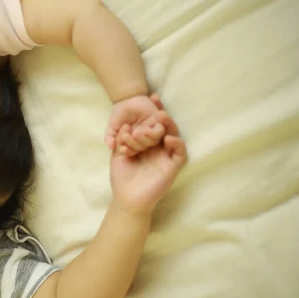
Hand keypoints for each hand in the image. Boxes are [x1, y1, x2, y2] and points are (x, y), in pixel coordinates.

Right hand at [105, 94, 164, 155]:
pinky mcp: (159, 122)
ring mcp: (151, 131)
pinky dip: (152, 133)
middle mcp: (144, 138)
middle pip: (143, 148)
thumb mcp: (112, 127)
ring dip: (144, 140)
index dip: (128, 152)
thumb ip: (110, 137)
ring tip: (135, 133)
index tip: (122, 149)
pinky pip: (160, 132)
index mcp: (134, 142)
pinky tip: (144, 130)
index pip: (133, 151)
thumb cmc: (119, 115)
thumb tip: (110, 147)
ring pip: (152, 142)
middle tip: (126, 136)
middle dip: (135, 144)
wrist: (126, 100)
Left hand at [110, 101, 186, 215]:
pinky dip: (177, 144)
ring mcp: (166, 157)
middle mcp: (158, 149)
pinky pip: (180, 153)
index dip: (151, 112)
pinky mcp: (173, 167)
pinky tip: (169, 138)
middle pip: (163, 128)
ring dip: (169, 126)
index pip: (150, 125)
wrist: (127, 198)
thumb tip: (126, 124)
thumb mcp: (118, 154)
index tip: (149, 98)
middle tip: (156, 102)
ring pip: (174, 137)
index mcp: (146, 144)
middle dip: (161, 114)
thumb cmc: (122, 178)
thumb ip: (123, 139)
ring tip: (162, 117)